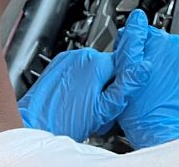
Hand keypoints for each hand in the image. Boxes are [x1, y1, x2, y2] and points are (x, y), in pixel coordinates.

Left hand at [17, 15, 148, 140]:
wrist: (33, 124)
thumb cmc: (65, 122)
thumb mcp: (104, 109)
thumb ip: (127, 87)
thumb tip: (145, 68)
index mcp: (96, 62)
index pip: (124, 63)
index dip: (124, 80)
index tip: (119, 94)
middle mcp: (81, 55)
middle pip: (108, 65)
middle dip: (109, 82)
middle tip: (101, 104)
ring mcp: (67, 58)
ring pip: (93, 67)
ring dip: (94, 81)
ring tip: (86, 103)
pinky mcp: (57, 65)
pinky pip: (77, 68)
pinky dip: (80, 80)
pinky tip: (75, 97)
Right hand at [117, 14, 178, 148]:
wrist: (159, 124)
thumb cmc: (141, 106)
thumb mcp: (123, 71)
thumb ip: (127, 44)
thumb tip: (130, 27)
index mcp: (159, 41)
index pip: (140, 30)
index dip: (130, 44)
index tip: (127, 56)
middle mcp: (176, 45)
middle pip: (153, 40)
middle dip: (144, 52)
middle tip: (136, 71)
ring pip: (165, 50)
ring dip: (157, 59)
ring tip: (148, 77)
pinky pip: (176, 61)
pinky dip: (169, 67)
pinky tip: (160, 80)